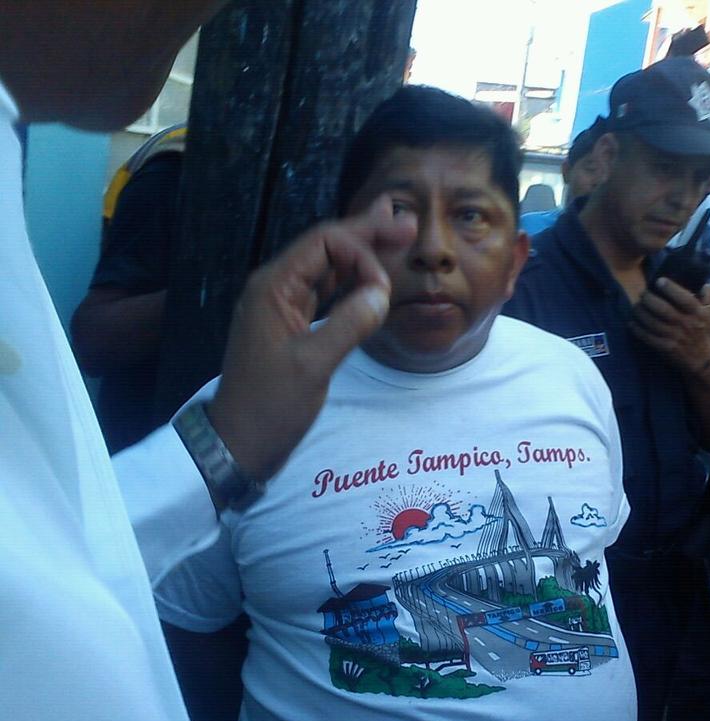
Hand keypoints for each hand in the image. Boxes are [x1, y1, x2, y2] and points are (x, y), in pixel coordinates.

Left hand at [207, 196, 413, 480]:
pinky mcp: (293, 326)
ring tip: (397, 234)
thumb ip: (349, 324)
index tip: (387, 284)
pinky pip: (326, 291)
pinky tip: (372, 275)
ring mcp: (284, 306)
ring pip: (328, 267)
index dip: (361, 250)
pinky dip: (352, 281)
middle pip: (326, 247)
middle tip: (407, 222)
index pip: (324, 244)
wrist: (238, 445)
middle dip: (366, 234)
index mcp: (273, 287)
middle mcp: (277, 287)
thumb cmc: (270, 406)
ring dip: (362, 253)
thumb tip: (382, 291)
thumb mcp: (312, 367)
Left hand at [630, 278, 709, 376]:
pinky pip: (648, 337)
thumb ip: (709, 297)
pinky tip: (632, 323)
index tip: (659, 281)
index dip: (671, 289)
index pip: (685, 299)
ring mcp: (675, 337)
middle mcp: (686, 324)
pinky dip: (638, 329)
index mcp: (698, 314)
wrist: (701, 361)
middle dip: (649, 299)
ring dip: (641, 313)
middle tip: (642, 294)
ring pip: (653, 322)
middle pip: (664, 309)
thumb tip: (706, 284)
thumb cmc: (703, 333)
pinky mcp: (666, 348)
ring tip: (635, 306)